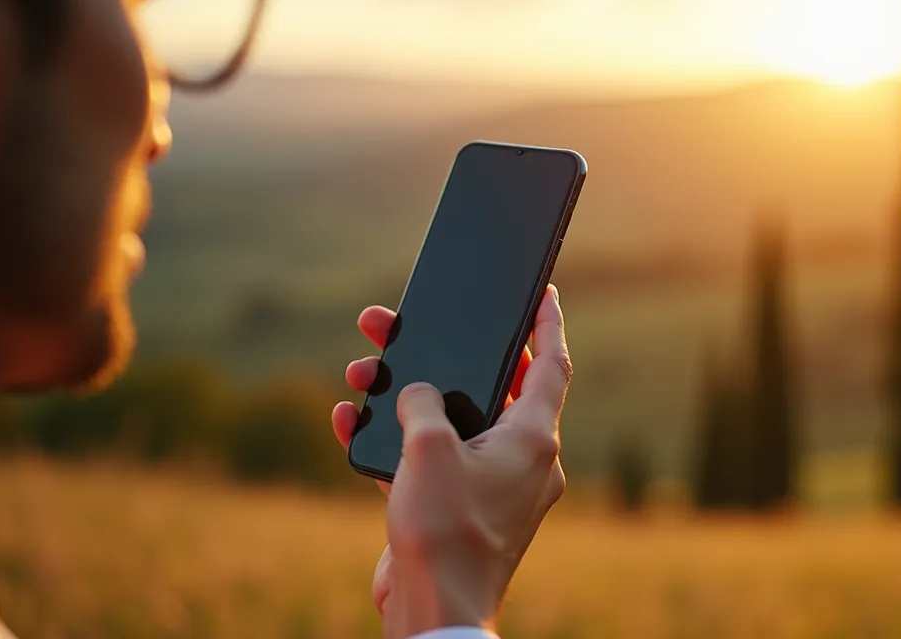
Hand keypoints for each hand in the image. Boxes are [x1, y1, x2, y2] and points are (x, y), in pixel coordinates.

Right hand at [330, 286, 570, 637]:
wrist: (434, 611)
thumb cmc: (446, 531)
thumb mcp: (428, 448)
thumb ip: (423, 403)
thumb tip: (414, 394)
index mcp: (533, 438)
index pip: (551, 365)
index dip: (546, 324)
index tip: (544, 294)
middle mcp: (521, 460)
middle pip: (490, 387)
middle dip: (448, 355)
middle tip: (412, 325)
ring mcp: (490, 487)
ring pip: (452, 422)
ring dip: (407, 395)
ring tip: (362, 369)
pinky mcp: (457, 510)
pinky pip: (428, 460)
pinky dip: (394, 440)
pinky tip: (348, 419)